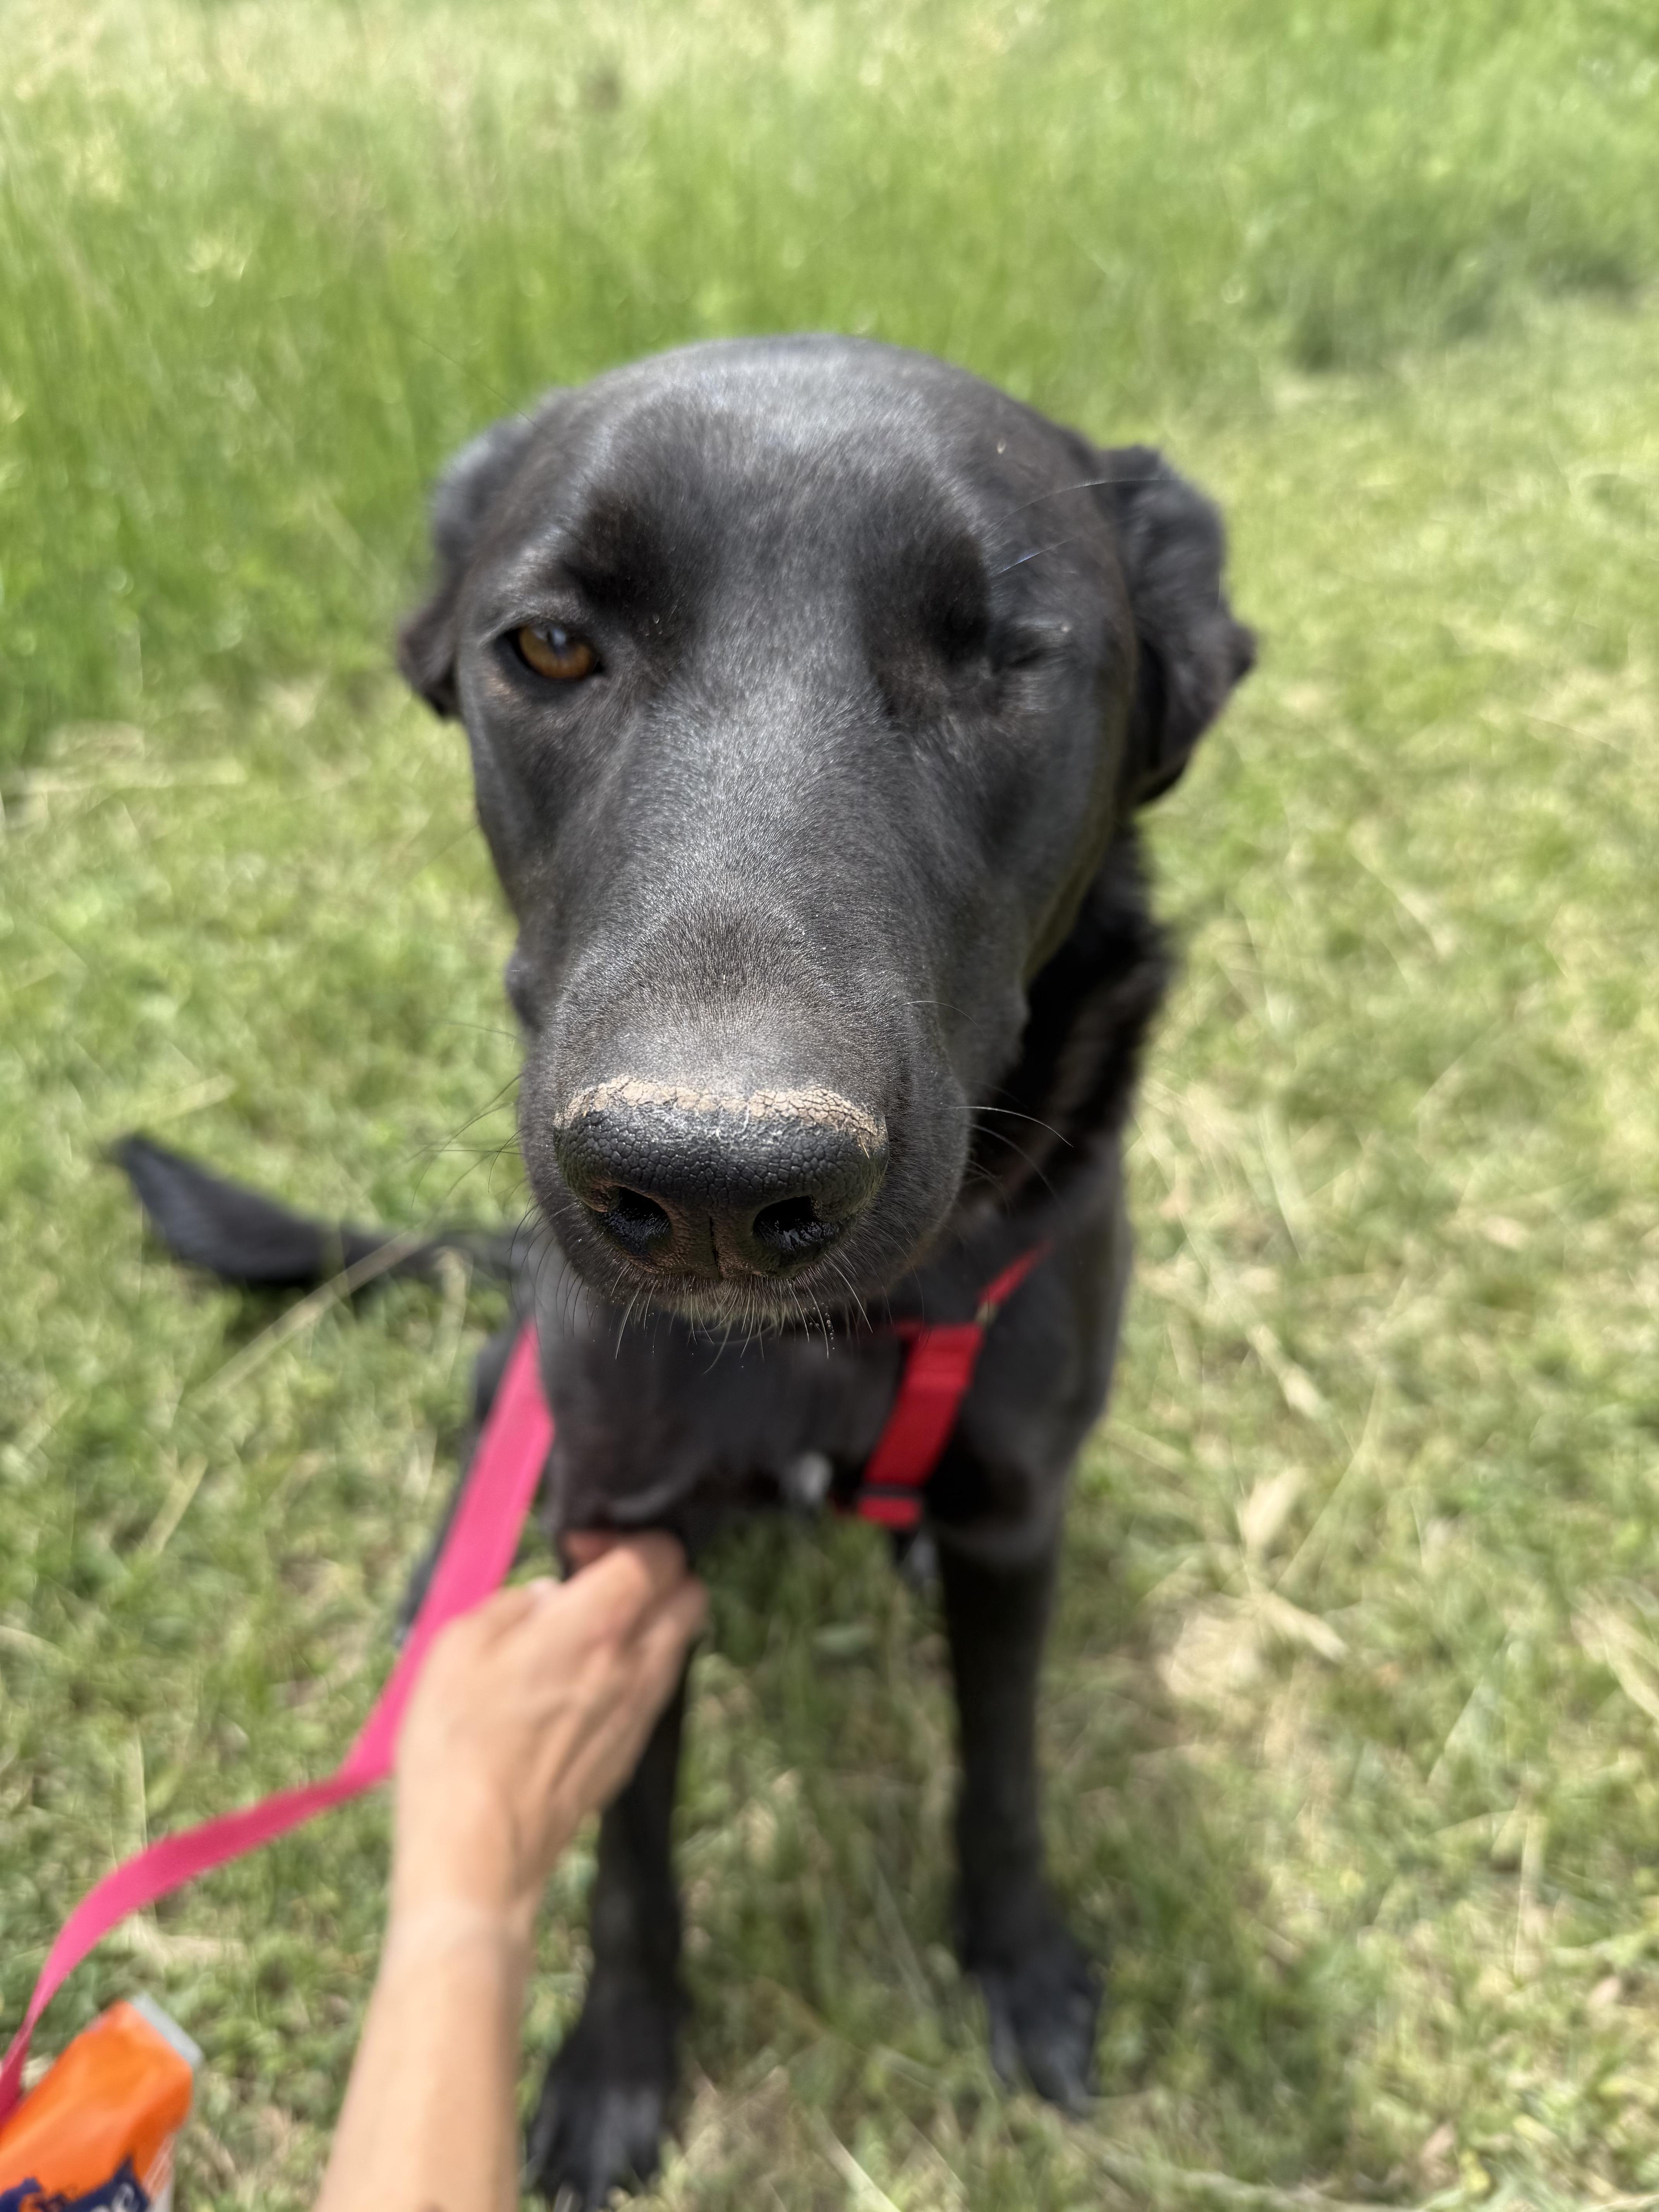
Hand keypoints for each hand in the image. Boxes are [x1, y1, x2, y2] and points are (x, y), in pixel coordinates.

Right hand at [391, 1535, 705, 1943]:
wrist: (477, 1853)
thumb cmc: (456, 1741)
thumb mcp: (458, 1646)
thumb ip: (512, 1605)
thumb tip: (549, 1594)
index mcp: (597, 1623)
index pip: (658, 1554)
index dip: (624, 1538)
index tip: (577, 1552)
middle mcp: (635, 1662)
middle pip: (689, 1592)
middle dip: (656, 1574)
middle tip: (596, 1587)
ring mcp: (640, 1711)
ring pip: (680, 1642)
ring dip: (650, 1623)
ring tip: (589, 1635)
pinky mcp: (631, 1752)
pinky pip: (656, 1689)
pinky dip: (637, 1669)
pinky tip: (586, 1684)